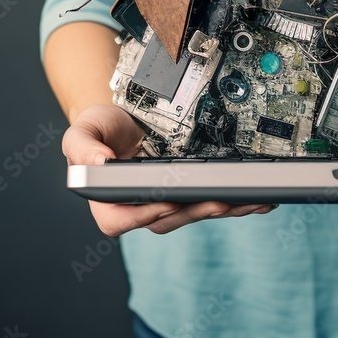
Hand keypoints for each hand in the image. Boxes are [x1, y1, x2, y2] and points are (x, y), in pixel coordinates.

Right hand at [63, 104, 277, 235]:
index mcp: (107, 201)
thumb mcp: (82, 131)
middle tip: (221, 202)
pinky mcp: (185, 192)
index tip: (166, 202)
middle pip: (165, 219)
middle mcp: (137, 207)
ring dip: (222, 210)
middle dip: (195, 211)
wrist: (122, 117)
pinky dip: (233, 201)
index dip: (144, 214)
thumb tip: (97, 163)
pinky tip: (255, 199)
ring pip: (192, 213)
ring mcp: (163, 201)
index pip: (121, 220)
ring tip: (250, 202)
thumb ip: (82, 147)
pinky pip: (207, 200)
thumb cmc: (99, 128)